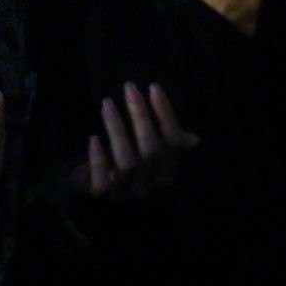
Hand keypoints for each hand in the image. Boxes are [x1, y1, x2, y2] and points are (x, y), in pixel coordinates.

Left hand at [70, 82, 197, 199]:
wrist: (91, 192)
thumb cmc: (122, 163)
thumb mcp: (144, 151)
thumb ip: (166, 144)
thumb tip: (194, 139)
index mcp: (165, 175)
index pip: (174, 145)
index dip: (166, 115)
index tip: (153, 88)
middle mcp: (149, 187)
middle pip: (152, 151)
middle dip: (141, 116)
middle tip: (129, 88)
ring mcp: (125, 194)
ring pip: (127, 163)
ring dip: (117, 130)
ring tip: (107, 104)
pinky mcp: (100, 197)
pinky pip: (101, 183)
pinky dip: (98, 160)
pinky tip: (94, 138)